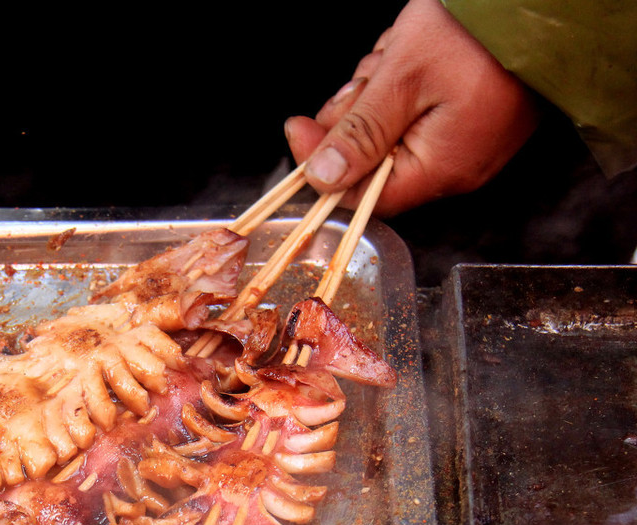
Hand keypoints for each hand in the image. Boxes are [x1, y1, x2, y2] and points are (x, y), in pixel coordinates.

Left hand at [283, 0, 540, 214]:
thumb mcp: (403, 79)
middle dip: (355, 114)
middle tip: (370, 75)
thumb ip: (360, 133)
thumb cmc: (476, 33)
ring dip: (377, 91)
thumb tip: (322, 178)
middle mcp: (455, 166)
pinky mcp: (466, 117)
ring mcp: (463, 141)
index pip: (361, 194)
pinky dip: (401, 84)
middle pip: (370, 160)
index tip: (297, 127)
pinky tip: (413, 55)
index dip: (322, 165)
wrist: (538, 0)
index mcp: (441, 168)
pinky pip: (413, 112)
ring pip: (387, 129)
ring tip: (399, 56)